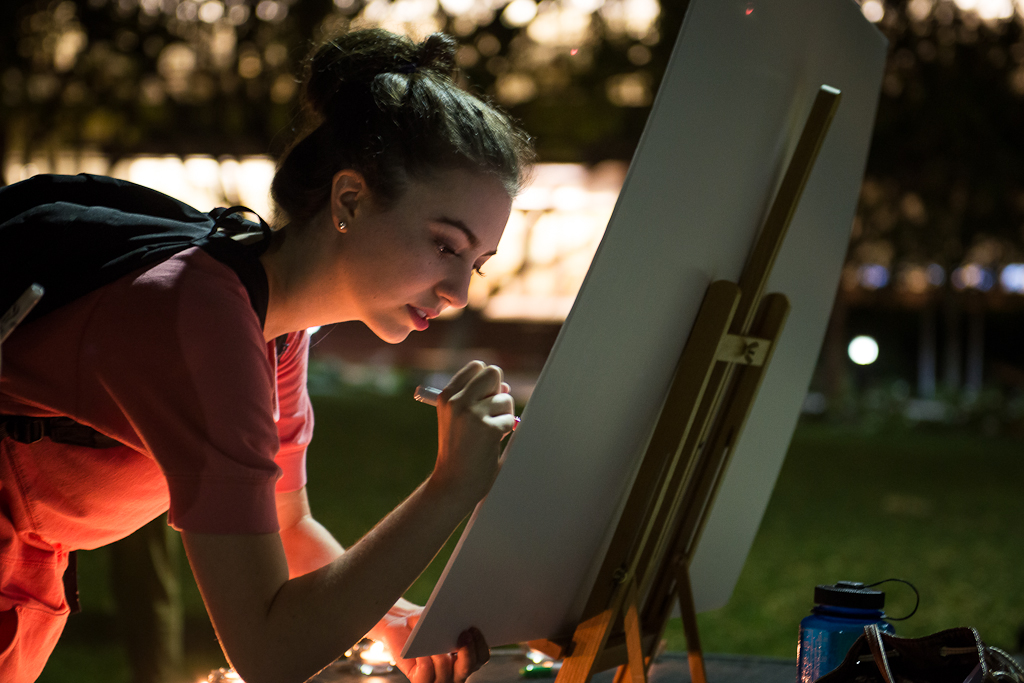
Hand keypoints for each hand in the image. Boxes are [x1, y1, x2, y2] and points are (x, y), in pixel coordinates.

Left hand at [374, 604, 489, 682]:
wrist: (402, 622)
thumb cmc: (426, 620)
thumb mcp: (444, 618)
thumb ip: (457, 623)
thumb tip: (464, 623)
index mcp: (466, 655)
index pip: (481, 657)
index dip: (481, 645)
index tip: (473, 628)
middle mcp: (455, 670)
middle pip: (468, 669)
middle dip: (468, 654)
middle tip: (463, 634)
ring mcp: (437, 677)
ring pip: (446, 677)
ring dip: (442, 659)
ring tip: (435, 645)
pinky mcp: (418, 678)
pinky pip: (425, 679)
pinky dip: (425, 665)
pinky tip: (421, 653)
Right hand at [431, 361, 514, 508]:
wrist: (454, 482)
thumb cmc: (459, 449)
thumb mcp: (458, 418)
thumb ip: (477, 398)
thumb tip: (505, 386)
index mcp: (447, 396)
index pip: (477, 366)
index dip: (486, 382)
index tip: (484, 398)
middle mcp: (457, 401)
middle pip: (494, 372)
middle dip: (499, 391)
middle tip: (491, 412)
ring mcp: (473, 414)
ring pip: (506, 398)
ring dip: (504, 415)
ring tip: (488, 433)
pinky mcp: (489, 428)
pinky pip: (511, 419)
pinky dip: (506, 431)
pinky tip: (492, 443)